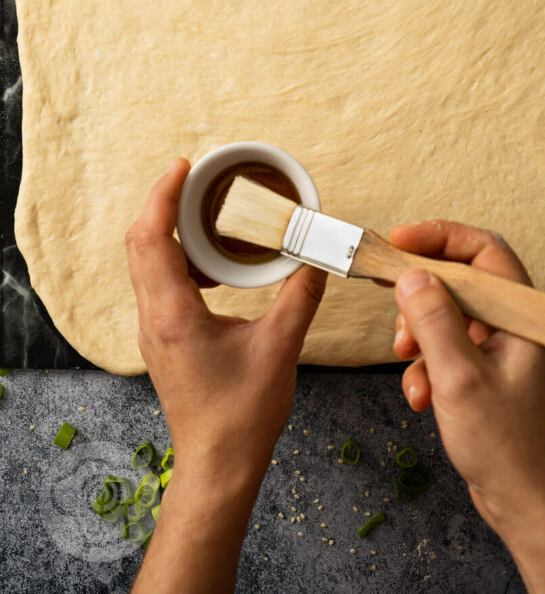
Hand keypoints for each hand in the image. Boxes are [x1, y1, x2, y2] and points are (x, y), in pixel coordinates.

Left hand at [125, 158, 326, 489]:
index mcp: (173, 314)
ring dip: (168, 231)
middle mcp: (153, 317)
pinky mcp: (163, 339)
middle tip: (194, 179)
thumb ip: (300, 297)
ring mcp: (154, 330)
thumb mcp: (280, 348)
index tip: (182, 167)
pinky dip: (177, 259)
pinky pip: (159, 284)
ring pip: (146, 264)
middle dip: (162, 204)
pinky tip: (212, 263)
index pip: (151, 238)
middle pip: (140, 244)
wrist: (218, 464)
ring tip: (203, 212)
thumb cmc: (241, 415)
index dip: (162, 196)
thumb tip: (316, 259)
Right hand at [391, 221, 544, 593]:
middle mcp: (513, 325)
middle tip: (387, 294)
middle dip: (420, 293)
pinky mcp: (484, 372)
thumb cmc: (506, 446)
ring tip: (407, 361)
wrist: (525, 505)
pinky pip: (445, 349)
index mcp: (522, 316)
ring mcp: (499, 349)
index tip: (400, 240)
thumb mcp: (459, 378)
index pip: (484, 250)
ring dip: (418, 335)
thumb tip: (411, 276)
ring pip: (446, 315)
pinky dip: (426, 367)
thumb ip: (433, 321)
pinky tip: (422, 396)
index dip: (441, 237)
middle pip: (459, 280)